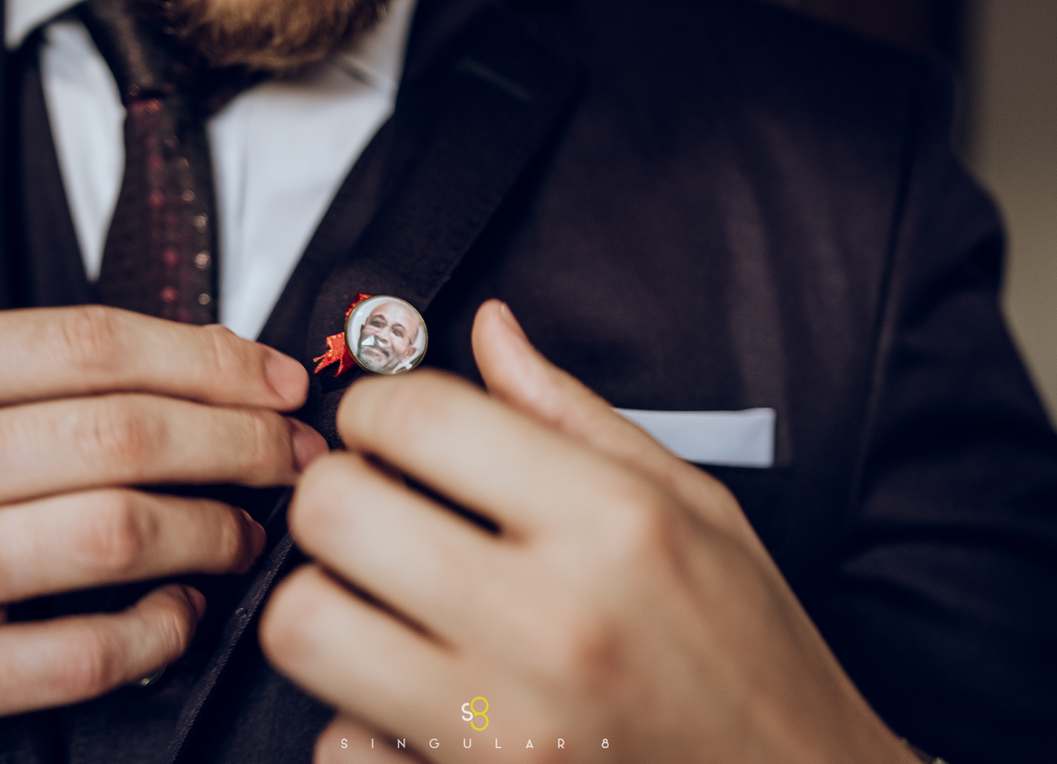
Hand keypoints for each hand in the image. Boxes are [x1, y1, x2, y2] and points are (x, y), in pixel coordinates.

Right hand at [0, 306, 326, 755]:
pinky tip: (178, 613)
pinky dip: (157, 630)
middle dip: (241, 440)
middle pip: (127, 432)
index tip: (278, 380)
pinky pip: (82, 653)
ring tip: (245, 532)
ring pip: (119, 530)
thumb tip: (195, 363)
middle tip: (291, 456)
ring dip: (215, 529)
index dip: (211, 357)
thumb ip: (15, 379)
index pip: (92, 345)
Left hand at [260, 300, 916, 763]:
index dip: (378, 403)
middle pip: (336, 512)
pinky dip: (352, 712)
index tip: (388, 423)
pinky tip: (404, 688)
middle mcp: (552, 622)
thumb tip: (493, 333)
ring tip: (374, 593)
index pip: (422, 418)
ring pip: (305, 628)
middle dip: (337, 488)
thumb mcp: (690, 503)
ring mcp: (504, 726)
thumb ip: (573, 412)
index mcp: (612, 524)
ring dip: (323, 597)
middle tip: (373, 500)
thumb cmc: (751, 653)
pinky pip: (338, 743)